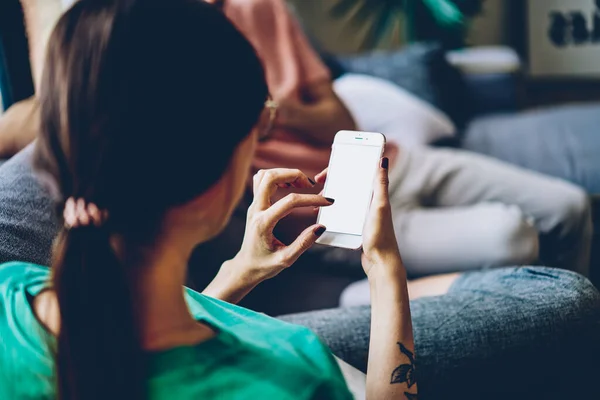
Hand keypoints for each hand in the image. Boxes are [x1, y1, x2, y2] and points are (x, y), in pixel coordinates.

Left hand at [230, 168, 333, 283]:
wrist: (246, 266)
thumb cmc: (264, 265)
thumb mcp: (286, 259)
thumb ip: (303, 243)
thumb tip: (320, 227)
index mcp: (263, 223)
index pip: (289, 201)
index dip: (311, 198)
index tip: (327, 202)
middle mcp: (256, 211)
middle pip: (270, 177)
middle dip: (293, 175)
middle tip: (309, 184)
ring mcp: (253, 206)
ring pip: (264, 175)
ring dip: (284, 173)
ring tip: (300, 184)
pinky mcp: (255, 204)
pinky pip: (262, 181)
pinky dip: (277, 177)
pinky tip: (289, 187)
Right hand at [314, 159, 403, 278]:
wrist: (380, 262)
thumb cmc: (381, 236)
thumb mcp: (379, 206)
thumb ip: (381, 184)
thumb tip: (383, 160)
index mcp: (375, 194)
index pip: (358, 173)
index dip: (343, 167)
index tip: (327, 170)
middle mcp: (369, 201)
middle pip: (348, 184)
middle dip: (333, 181)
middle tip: (318, 183)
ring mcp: (362, 213)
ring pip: (343, 198)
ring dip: (329, 196)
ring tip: (317, 200)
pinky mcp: (356, 225)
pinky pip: (341, 212)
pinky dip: (331, 210)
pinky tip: (322, 214)